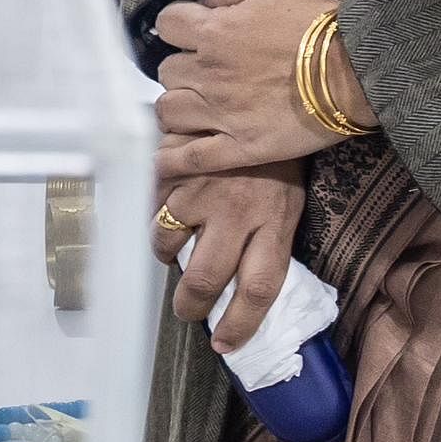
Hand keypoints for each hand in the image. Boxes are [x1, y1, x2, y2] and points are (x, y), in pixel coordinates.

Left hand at [153, 0, 352, 180]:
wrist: (357, 70)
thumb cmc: (320, 27)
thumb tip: (202, 1)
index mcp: (214, 32)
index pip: (167, 25)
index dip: (178, 28)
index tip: (191, 33)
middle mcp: (209, 72)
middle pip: (167, 71)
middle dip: (183, 69)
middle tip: (205, 73)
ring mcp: (221, 113)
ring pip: (168, 112)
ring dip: (178, 107)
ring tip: (195, 108)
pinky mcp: (239, 147)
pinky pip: (189, 158)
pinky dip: (170, 160)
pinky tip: (162, 160)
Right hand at [160, 167, 307, 351]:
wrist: (270, 96)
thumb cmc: (281, 157)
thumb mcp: (290, 204)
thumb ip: (267, 240)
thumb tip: (240, 281)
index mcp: (273, 225)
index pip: (258, 289)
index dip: (238, 324)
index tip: (224, 344)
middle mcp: (235, 214)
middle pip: (207, 278)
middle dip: (190, 304)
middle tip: (186, 310)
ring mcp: (200, 190)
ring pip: (167, 241)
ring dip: (164, 253)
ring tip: (171, 249)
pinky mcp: (174, 167)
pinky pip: (150, 203)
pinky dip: (150, 212)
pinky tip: (161, 207)